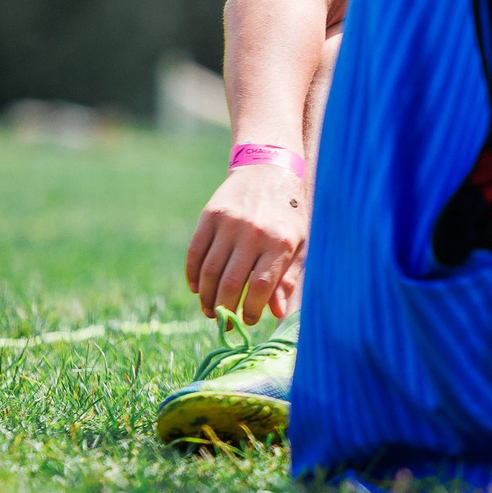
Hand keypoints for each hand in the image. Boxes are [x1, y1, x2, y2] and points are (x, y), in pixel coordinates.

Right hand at [184, 162, 308, 321]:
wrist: (268, 171)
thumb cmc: (288, 214)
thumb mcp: (299, 243)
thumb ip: (288, 278)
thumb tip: (276, 312)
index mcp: (280, 242)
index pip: (261, 287)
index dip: (251, 310)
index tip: (247, 320)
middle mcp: (253, 232)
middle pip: (231, 283)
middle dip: (224, 309)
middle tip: (223, 321)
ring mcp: (229, 223)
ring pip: (210, 271)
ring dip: (206, 297)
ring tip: (209, 310)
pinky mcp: (210, 216)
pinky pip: (195, 252)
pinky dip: (192, 275)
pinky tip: (196, 288)